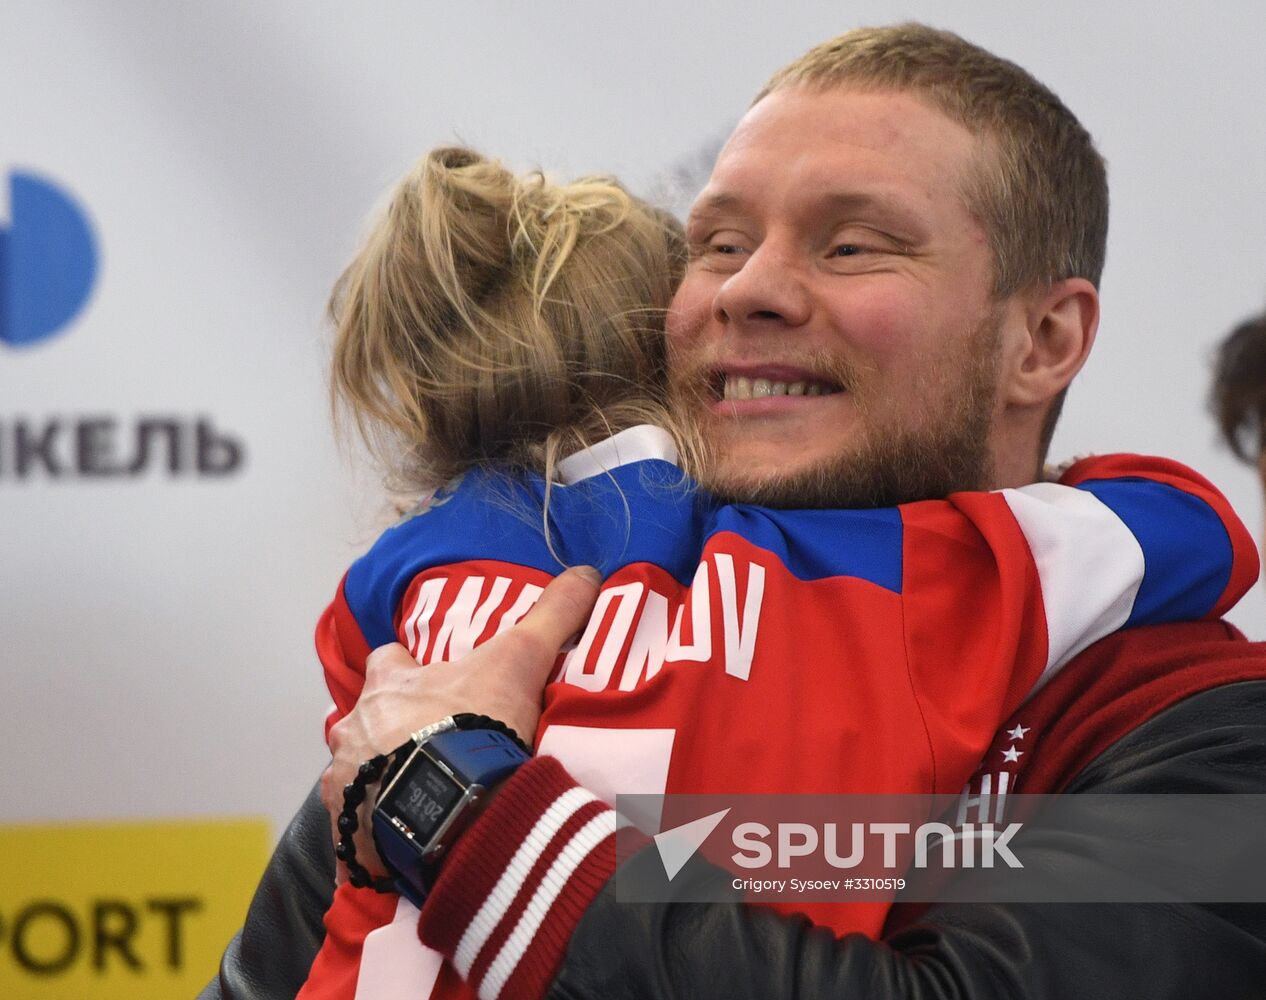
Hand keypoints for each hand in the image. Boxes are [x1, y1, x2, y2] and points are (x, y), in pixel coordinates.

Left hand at [320, 565, 601, 879]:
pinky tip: (405, 843)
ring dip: (378, 783)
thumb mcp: (520, 661)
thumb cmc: (474, 724)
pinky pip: (356, 835)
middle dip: (387, 731)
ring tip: (420, 798)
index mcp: (388, 685)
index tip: (427, 681)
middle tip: (427, 746)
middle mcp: (354, 730)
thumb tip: (585, 572)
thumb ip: (550, 616)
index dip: (404, 670)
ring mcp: (346, 784)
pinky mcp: (350, 834)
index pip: (385, 663)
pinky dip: (374, 837)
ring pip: (354, 777)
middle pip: (363, 722)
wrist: (454, 807)